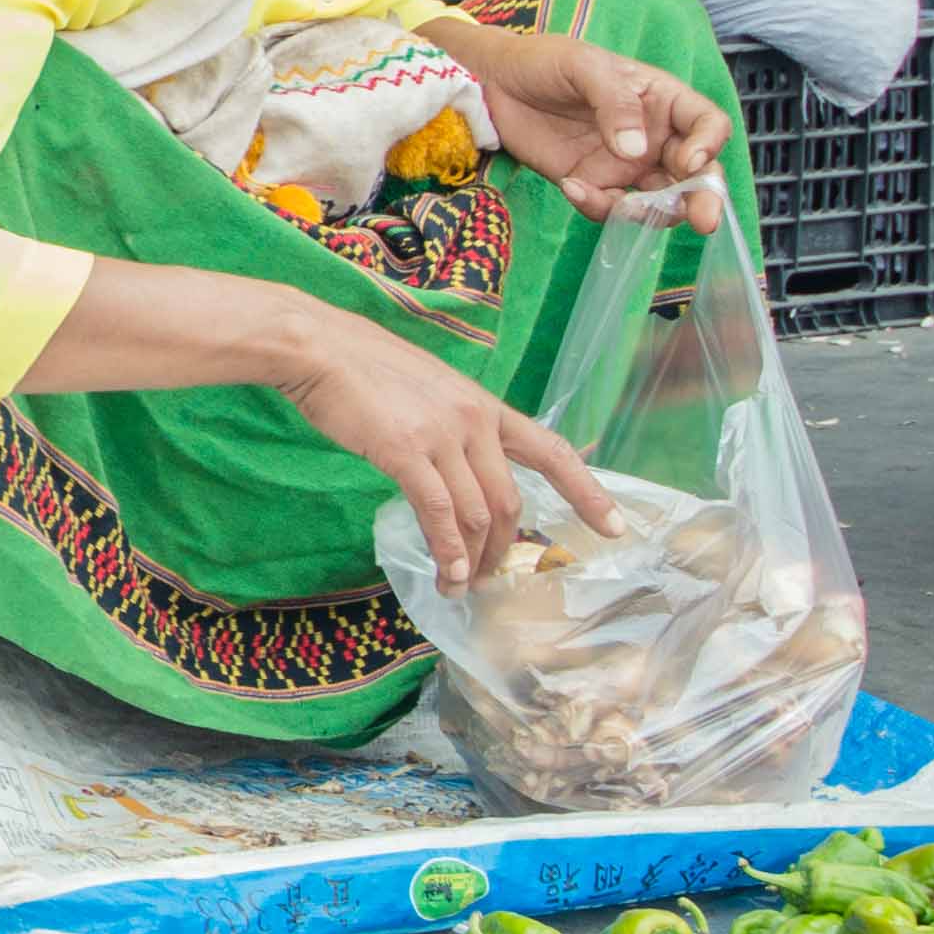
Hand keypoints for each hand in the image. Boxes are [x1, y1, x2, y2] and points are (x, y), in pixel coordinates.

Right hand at [281, 310, 618, 595]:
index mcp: (485, 406)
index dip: (587, 492)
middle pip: (509, 501)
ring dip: (472, 560)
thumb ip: (454, 428)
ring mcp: (442, 434)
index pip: (552, 452)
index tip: (613, 527)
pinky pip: (439, 511)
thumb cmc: (364, 370)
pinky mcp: (406, 451)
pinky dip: (447, 548)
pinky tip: (445, 571)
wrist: (319, 348)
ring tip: (457, 586)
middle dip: (503, 550)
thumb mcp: (429, 392)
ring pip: (477, 514)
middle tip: (487, 579)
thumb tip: (458, 471)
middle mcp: (475, 420)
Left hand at [468, 27, 732, 231]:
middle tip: (704, 221)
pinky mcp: (594, 183)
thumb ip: (614, 102)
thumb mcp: (585, 66)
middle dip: (704, 198)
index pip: (708, 124)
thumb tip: (636, 150)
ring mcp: (626, 165)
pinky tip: (572, 187)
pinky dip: (598, 207)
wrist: (496, 83)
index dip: (709, 145)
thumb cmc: (547, 61)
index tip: (690, 161)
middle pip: (695, 173)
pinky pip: (610, 207)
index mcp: (663, 100)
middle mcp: (654, 137)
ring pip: (659, 201)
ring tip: (623, 205)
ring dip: (653, 213)